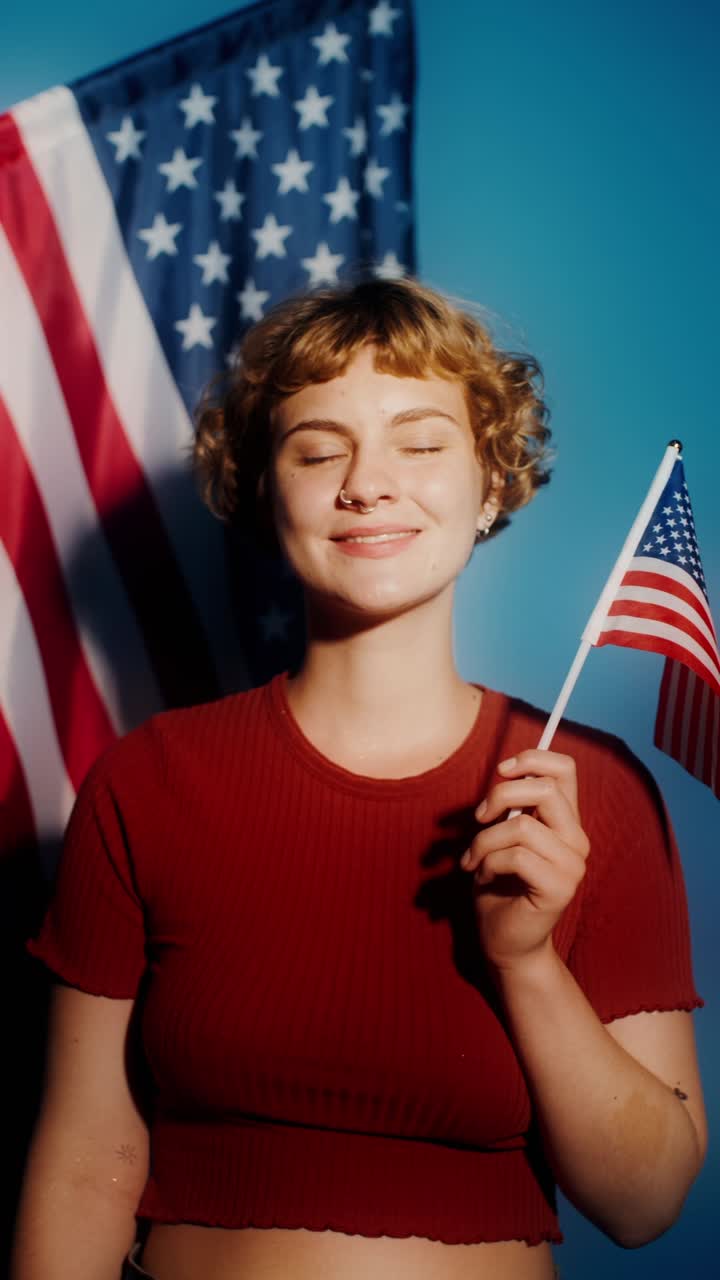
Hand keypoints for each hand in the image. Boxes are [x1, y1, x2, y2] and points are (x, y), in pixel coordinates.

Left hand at [460, 750, 589, 972]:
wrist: (504, 941)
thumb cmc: (498, 886)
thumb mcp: (501, 836)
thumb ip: (511, 807)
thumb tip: (505, 772)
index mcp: (565, 820)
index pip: (565, 769)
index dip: (532, 758)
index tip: (502, 770)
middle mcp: (576, 839)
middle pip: (545, 789)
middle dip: (501, 795)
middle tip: (479, 818)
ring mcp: (573, 865)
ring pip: (521, 825)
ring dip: (484, 841)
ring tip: (474, 860)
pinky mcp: (560, 888)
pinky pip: (516, 857)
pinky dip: (488, 863)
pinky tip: (482, 877)